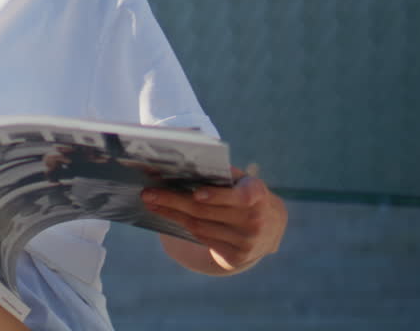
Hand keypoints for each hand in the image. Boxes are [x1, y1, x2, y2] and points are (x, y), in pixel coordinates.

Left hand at [143, 166, 286, 272]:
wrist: (270, 228)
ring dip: (171, 213)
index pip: (242, 196)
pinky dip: (182, 224)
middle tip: (149, 193)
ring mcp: (247, 241)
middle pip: (205, 210)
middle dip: (173, 200)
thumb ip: (222, 174)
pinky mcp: (237, 256)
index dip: (218, 195)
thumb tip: (184, 164)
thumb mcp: (243, 181)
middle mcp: (256, 220)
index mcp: (259, 195)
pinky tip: (167, 214)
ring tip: (151, 202)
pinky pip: (202, 238)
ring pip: (199, 225)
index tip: (196, 193)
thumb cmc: (247, 195)